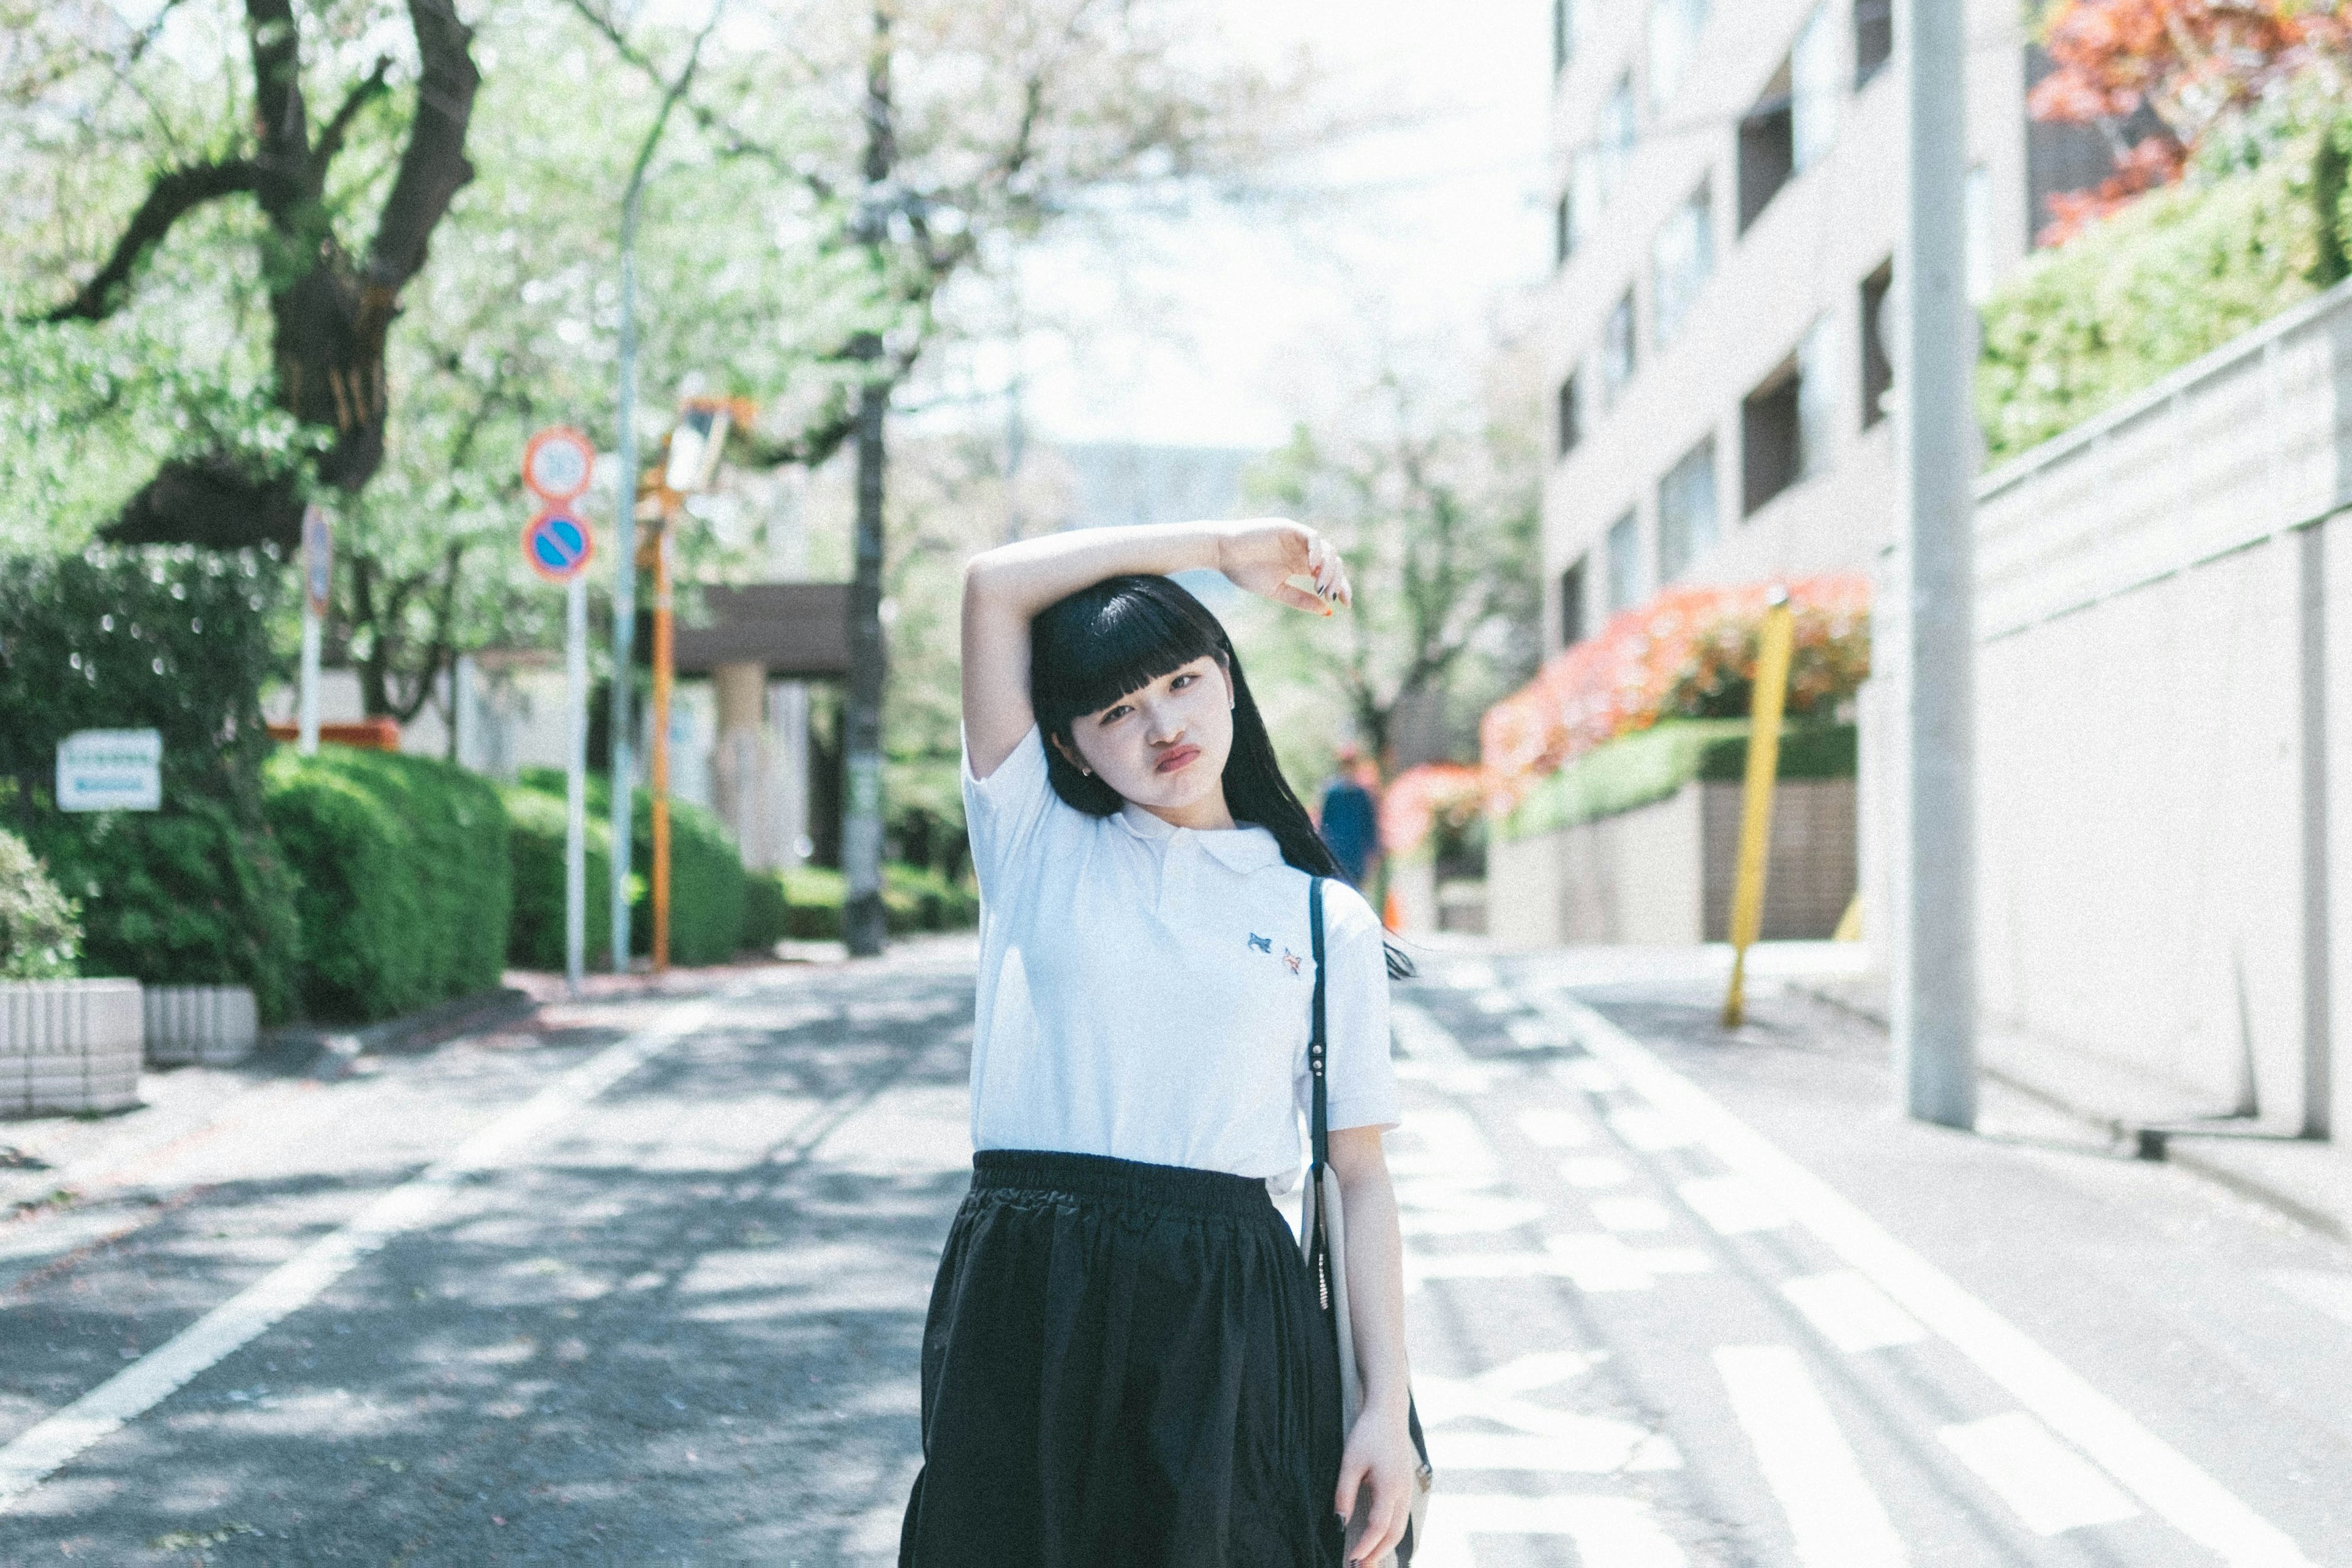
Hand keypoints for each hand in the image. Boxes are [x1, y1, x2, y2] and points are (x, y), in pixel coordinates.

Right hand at [1214, 519, 1351, 616]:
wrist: (1222, 553)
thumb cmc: (1244, 572)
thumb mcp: (1277, 590)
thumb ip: (1301, 599)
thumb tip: (1327, 611)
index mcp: (1301, 566)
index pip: (1329, 576)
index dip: (1342, 588)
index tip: (1347, 605)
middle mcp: (1303, 552)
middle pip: (1333, 564)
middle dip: (1337, 581)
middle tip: (1332, 596)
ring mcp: (1298, 539)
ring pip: (1327, 551)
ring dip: (1328, 569)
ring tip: (1321, 586)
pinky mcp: (1290, 528)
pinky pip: (1312, 537)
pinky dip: (1317, 551)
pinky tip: (1313, 569)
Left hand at [1334, 1403, 1419, 1565]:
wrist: (1389, 1411)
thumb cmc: (1368, 1433)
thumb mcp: (1350, 1461)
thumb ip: (1344, 1494)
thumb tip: (1339, 1523)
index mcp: (1391, 1487)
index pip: (1379, 1527)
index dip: (1366, 1546)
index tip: (1352, 1560)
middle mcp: (1403, 1492)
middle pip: (1393, 1533)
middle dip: (1378, 1554)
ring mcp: (1407, 1489)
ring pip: (1399, 1527)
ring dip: (1384, 1546)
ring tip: (1368, 1560)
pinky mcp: (1405, 1485)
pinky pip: (1400, 1517)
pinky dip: (1390, 1533)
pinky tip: (1379, 1539)